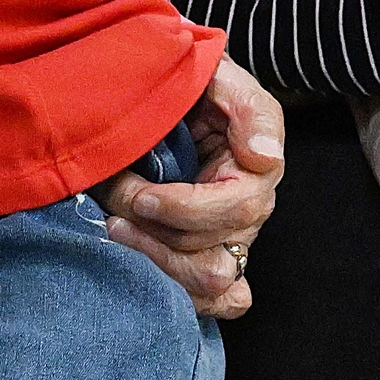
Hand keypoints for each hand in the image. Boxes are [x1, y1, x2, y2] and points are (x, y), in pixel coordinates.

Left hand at [101, 59, 285, 320]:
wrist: (168, 96)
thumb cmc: (195, 87)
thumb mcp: (222, 79)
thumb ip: (248, 110)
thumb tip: (264, 157)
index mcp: (257, 172)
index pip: (235, 212)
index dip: (182, 209)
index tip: (139, 192)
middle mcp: (249, 213)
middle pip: (216, 259)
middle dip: (156, 233)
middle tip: (115, 201)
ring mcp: (230, 239)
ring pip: (209, 284)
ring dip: (156, 260)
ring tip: (116, 226)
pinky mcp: (208, 256)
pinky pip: (216, 301)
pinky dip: (181, 292)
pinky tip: (142, 265)